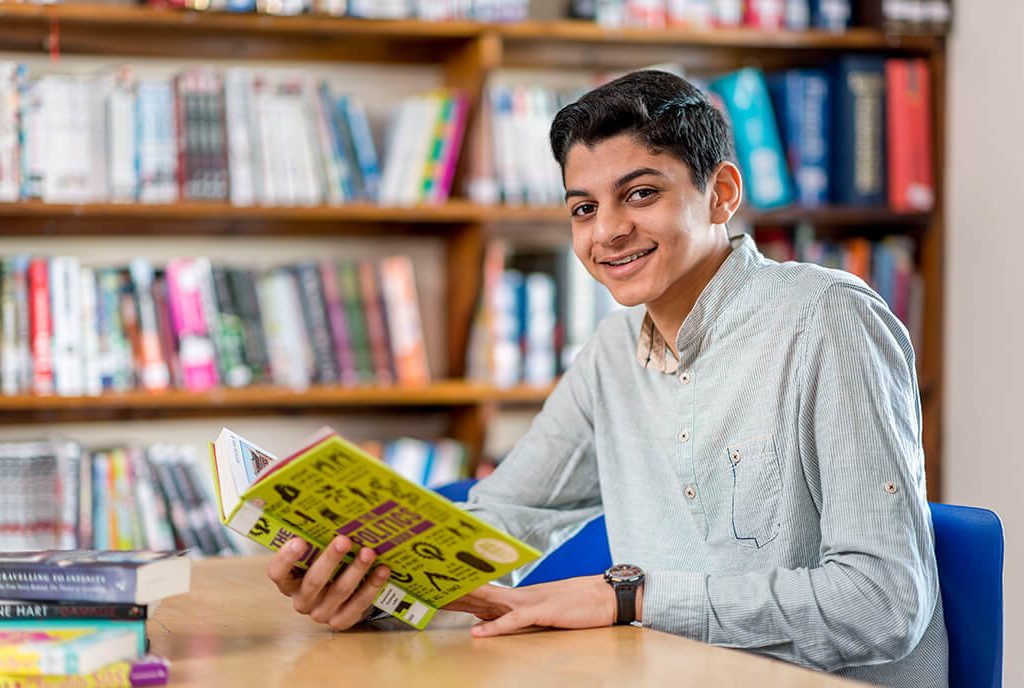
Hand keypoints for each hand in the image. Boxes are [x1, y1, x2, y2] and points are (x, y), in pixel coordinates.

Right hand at [266, 535, 390, 630]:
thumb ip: (316, 540)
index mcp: (288, 581)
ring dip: (356, 570)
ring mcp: (321, 613)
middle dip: (330, 559)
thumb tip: (330, 510)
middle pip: (313, 581)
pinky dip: (372, 586)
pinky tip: (383, 570)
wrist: (343, 596)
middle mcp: (302, 600)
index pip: (278, 572)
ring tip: (369, 552)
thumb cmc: (326, 565)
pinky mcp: (342, 621)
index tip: (299, 540)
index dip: (286, 558)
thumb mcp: (316, 555)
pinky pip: (358, 605)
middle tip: (344, 540)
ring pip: (339, 592)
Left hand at [443, 575, 617, 636]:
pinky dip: (495, 627)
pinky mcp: (543, 612)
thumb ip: (525, 611)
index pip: (485, 591)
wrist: (609, 594)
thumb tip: (501, 616)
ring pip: (492, 602)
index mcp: (522, 594)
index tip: (438, 589)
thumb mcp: (549, 607)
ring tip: (442, 602)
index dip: (461, 591)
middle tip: (428, 589)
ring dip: (467, 603)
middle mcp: (522, 594)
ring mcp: (532, 601)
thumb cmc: (583, 603)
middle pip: (481, 593)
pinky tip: (478, 632)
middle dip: (455, 593)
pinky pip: (514, 621)